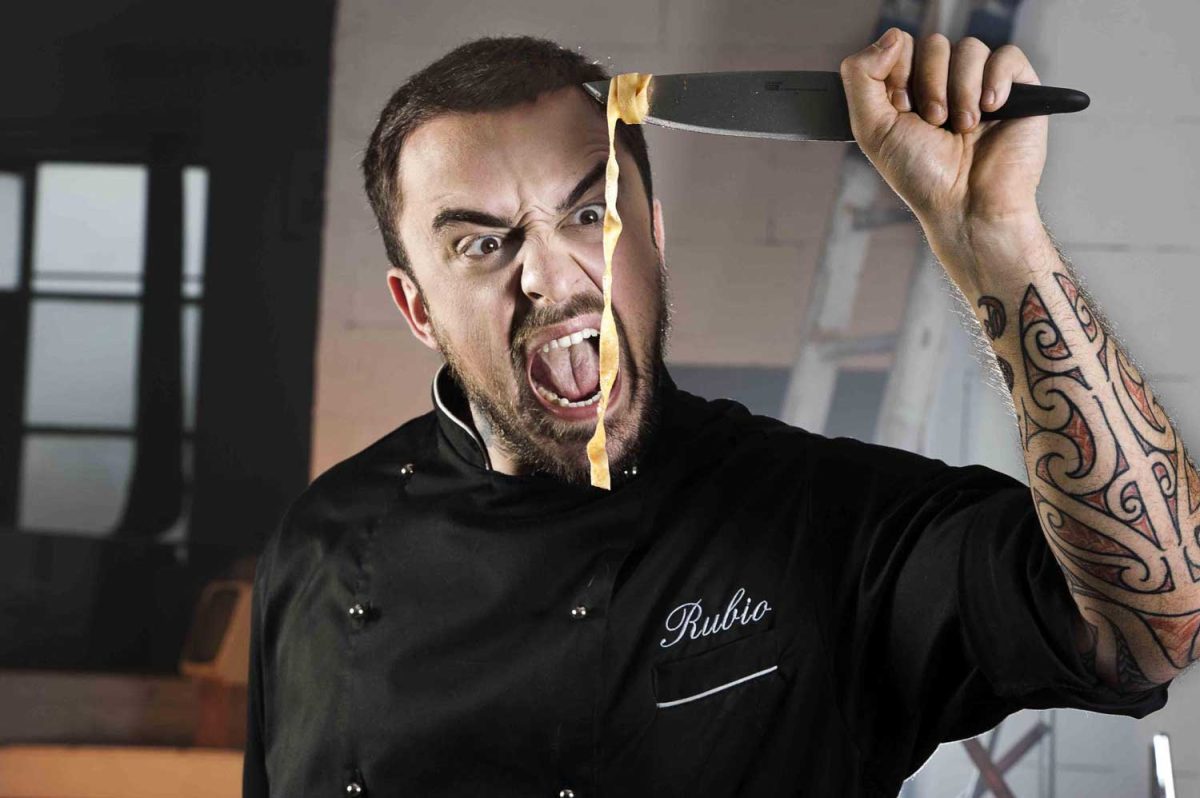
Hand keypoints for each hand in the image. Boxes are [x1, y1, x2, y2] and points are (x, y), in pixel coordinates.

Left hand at [839, 29, 1047, 245]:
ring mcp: (982, 85)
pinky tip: (991, 110)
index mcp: (910, 89)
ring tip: (963, 127)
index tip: (902, 109)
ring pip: (969, 48)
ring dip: (960, 91)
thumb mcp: (872, 128)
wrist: (966, 206)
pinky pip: (1006, 56)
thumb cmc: (921, 175)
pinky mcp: (1019, 90)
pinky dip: (995, 81)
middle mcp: (946, 83)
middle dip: (929, 85)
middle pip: (934, 44)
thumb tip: (892, 34)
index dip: (898, 73)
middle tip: (934, 122)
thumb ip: (861, 78)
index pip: (901, 47)